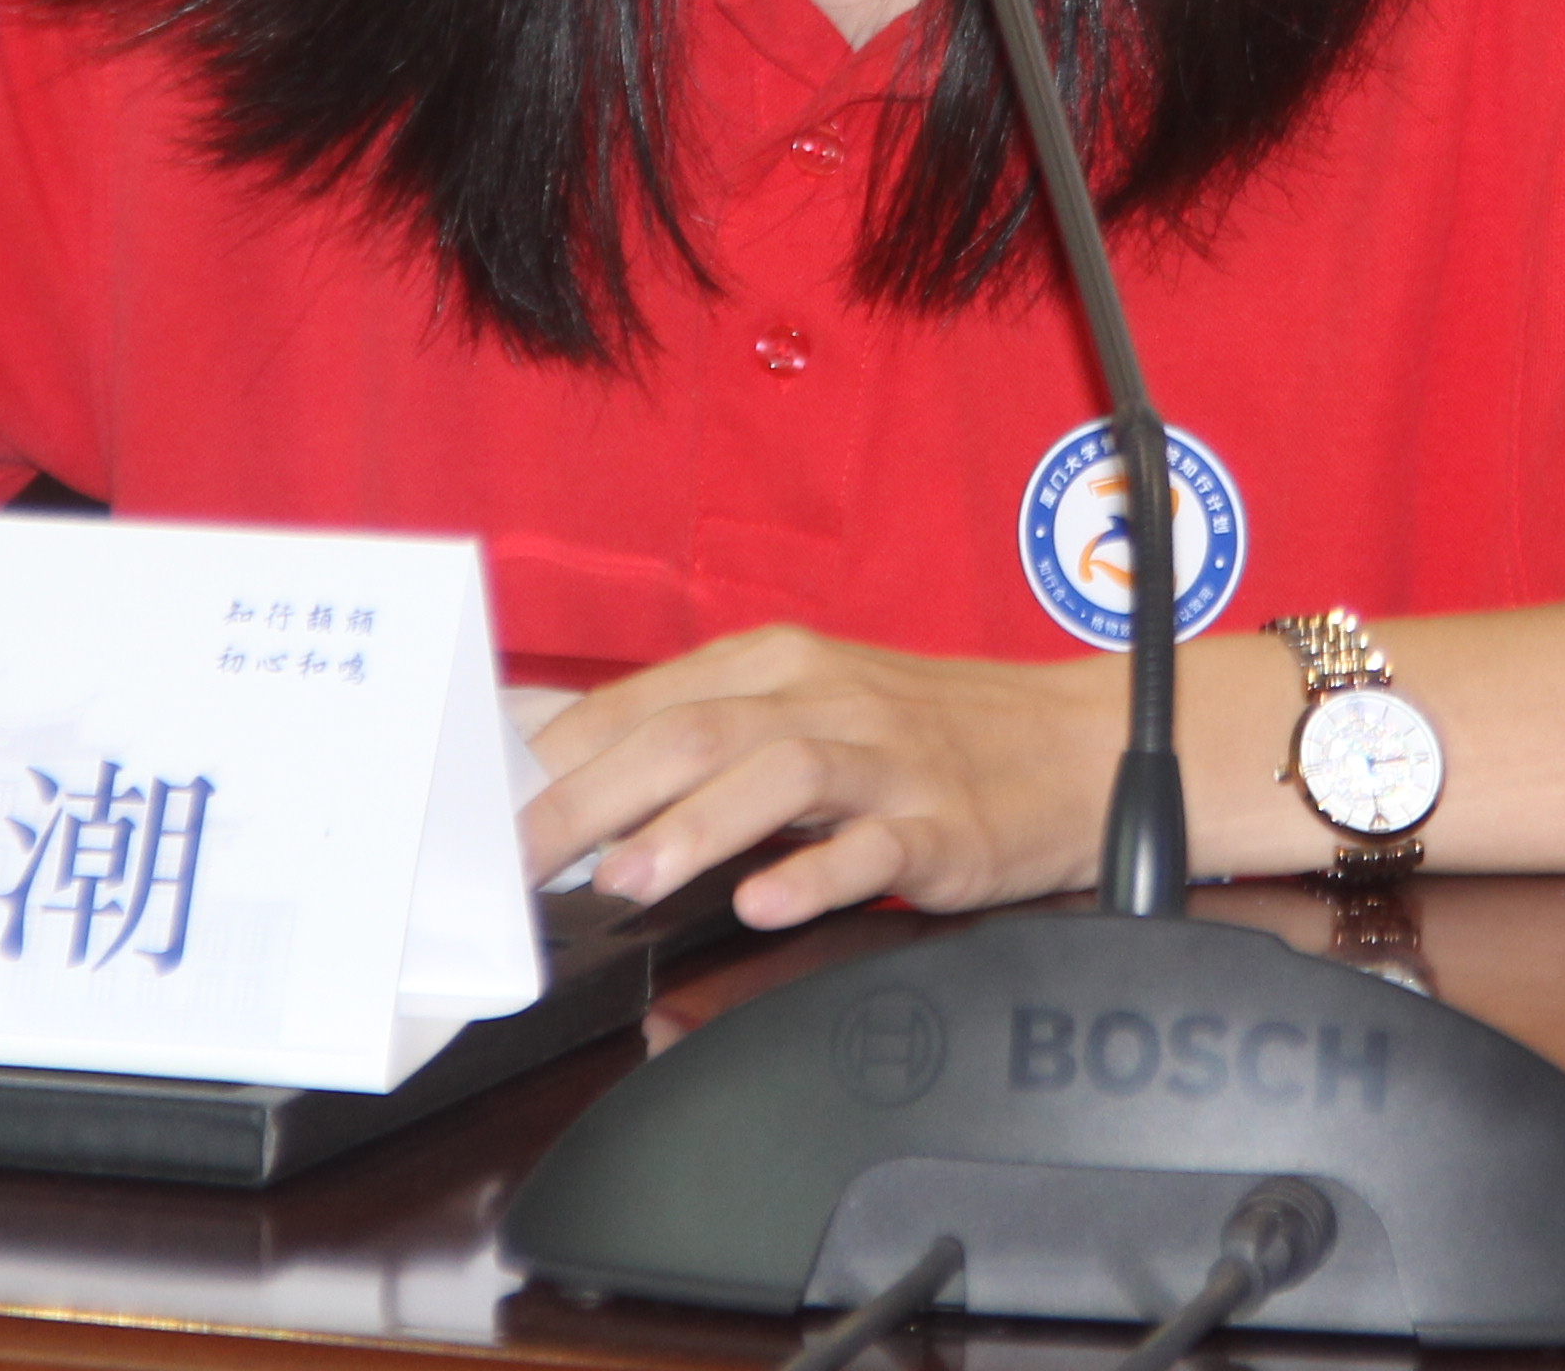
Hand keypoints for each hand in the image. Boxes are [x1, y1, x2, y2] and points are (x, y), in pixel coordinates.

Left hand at [520, 625, 1116, 930]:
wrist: (1075, 742)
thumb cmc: (924, 732)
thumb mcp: (811, 707)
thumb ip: (704, 736)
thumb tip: (572, 781)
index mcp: (779, 662)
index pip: (645, 702)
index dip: (560, 759)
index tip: (489, 816)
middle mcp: (826, 699)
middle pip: (693, 734)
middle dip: (592, 799)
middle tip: (522, 862)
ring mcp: (887, 761)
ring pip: (778, 776)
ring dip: (694, 827)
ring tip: (630, 880)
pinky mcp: (943, 825)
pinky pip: (873, 846)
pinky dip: (815, 873)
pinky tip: (767, 902)